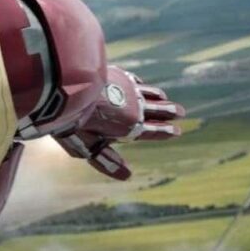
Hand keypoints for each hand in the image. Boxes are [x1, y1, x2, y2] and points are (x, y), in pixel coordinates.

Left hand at [54, 66, 183, 179]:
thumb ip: (106, 160)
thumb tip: (127, 176)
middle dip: (168, 112)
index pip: (151, 130)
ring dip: (158, 96)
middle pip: (155, 110)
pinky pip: (132, 80)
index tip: (177, 131)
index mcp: (129, 127)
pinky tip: (140, 82)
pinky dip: (140, 84)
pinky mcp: (114, 74)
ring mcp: (125, 88)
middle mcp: (132, 107)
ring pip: (146, 93)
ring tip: (165, 98)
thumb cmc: (74, 122)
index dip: (164, 131)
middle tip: (181, 112)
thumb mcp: (88, 147)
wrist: (67, 87)